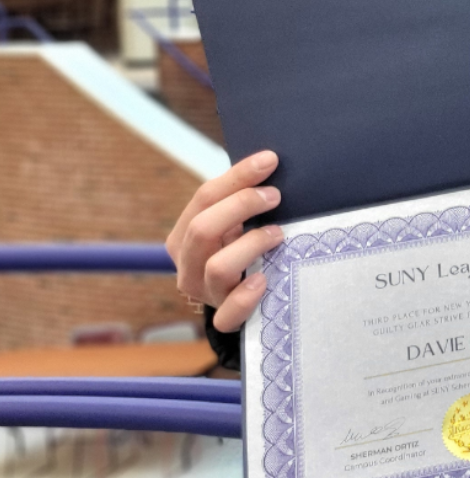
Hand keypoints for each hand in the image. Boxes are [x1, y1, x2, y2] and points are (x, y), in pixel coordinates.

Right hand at [165, 150, 284, 332]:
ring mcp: (204, 292)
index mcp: (184, 235)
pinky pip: (228, 314)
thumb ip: (240, 201)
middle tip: (275, 196)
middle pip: (203, 229)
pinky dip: (245, 297)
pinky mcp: (224, 317)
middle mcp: (187, 264)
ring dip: (250, 245)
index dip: (238, 177)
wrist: (239, 300)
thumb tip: (270, 163)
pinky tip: (263, 280)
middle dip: (241, 205)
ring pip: (217, 267)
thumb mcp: (233, 225)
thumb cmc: (239, 250)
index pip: (204, 198)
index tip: (270, 160)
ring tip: (277, 233)